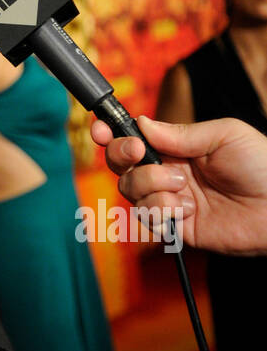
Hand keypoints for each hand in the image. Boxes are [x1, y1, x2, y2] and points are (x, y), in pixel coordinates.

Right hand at [91, 114, 266, 254]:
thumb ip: (180, 133)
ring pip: (131, 191)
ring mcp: (171, 200)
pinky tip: (187, 211)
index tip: (100, 130)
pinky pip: (149, 218)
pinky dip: (162, 212)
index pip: (134, 137)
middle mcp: (169, 172)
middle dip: (122, 155)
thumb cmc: (262, 165)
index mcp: (177, 146)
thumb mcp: (223, 135)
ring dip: (151, 186)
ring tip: (183, 187)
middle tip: (140, 152)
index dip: (111, 133)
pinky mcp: (177, 227)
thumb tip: (142, 122)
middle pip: (122, 164)